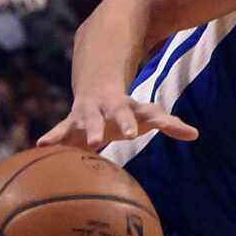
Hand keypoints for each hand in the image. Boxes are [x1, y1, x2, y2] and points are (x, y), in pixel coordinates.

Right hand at [38, 90, 197, 150]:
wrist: (97, 89)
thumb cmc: (128, 111)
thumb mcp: (148, 116)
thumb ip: (170, 125)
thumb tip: (196, 134)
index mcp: (125, 107)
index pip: (133, 114)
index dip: (131, 123)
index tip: (132, 134)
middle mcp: (105, 108)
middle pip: (104, 116)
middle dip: (100, 127)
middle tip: (98, 141)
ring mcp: (86, 114)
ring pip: (80, 122)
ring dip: (70, 133)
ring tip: (55, 144)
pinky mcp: (71, 123)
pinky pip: (60, 131)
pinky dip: (52, 138)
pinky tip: (39, 146)